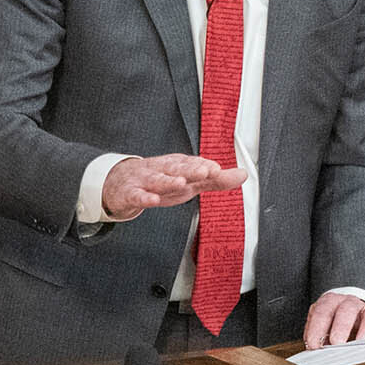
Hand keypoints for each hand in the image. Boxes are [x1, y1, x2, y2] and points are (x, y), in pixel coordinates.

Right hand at [100, 153, 245, 219]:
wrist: (120, 183)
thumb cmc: (160, 181)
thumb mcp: (189, 182)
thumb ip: (215, 180)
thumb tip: (243, 174)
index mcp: (177, 166)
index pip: (192, 164)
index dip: (204, 167)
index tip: (217, 169)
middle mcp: (162, 170)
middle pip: (176, 168)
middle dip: (191, 169)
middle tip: (206, 171)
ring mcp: (145, 180)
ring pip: (157, 180)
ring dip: (168, 181)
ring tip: (181, 182)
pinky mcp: (130, 193)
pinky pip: (137, 195)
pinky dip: (144, 198)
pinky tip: (152, 200)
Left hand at [303, 291, 364, 348]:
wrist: (348, 313)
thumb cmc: (331, 325)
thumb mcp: (319, 327)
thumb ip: (317, 337)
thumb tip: (315, 352)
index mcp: (330, 302)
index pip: (323, 311)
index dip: (317, 327)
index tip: (314, 345)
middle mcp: (350, 303)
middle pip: (347, 310)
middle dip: (341, 326)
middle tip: (336, 343)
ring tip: (362, 344)